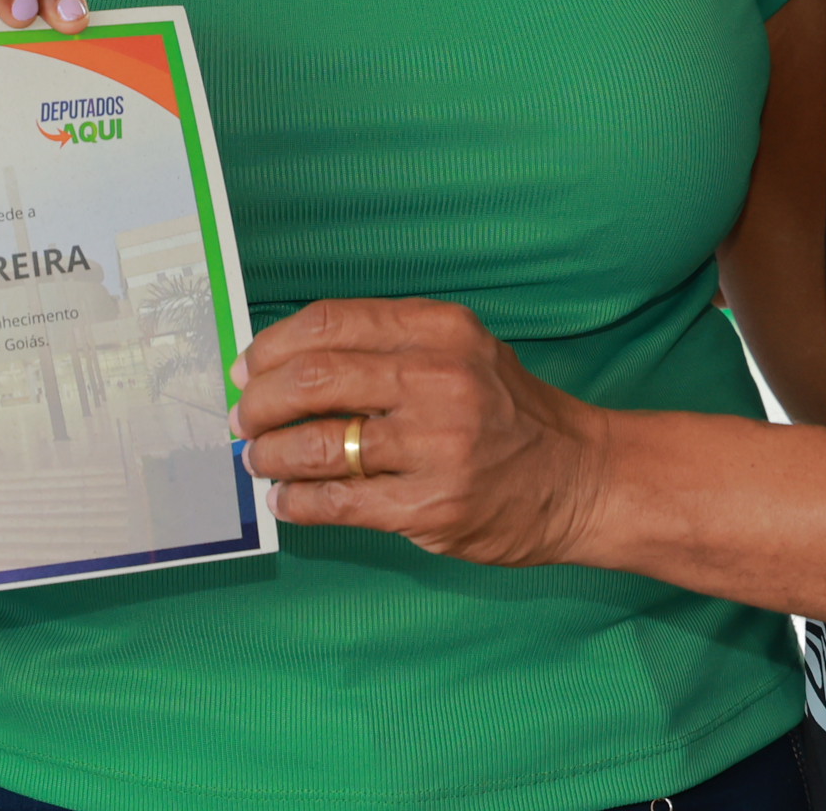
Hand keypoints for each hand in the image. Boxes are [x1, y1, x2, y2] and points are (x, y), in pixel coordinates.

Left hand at [232, 297, 607, 567]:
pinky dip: (299, 501)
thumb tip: (286, 365)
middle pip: (312, 379)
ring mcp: (437, 443)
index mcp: (439, 329)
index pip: (329, 322)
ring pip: (317, 444)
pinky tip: (289, 500)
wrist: (582, 477)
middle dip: (260, 403)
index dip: (271, 346)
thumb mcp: (460, 351)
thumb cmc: (508, 413)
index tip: (247, 368)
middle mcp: (438, 378)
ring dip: (271, 455)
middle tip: (244, 420)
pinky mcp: (433, 504)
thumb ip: (386, 349)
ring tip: (259, 462)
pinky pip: (339, 501)